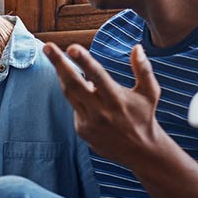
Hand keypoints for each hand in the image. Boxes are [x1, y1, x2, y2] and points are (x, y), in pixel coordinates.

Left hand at [42, 43, 175, 169]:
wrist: (139, 151)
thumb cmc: (144, 116)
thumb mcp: (150, 93)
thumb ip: (143, 69)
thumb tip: (136, 47)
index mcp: (117, 100)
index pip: (97, 76)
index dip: (84, 61)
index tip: (71, 47)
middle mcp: (100, 111)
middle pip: (74, 83)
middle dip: (58, 63)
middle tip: (47, 47)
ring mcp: (88, 122)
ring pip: (69, 93)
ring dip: (60, 74)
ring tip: (54, 56)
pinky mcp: (81, 130)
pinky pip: (73, 106)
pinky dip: (74, 93)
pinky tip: (79, 85)